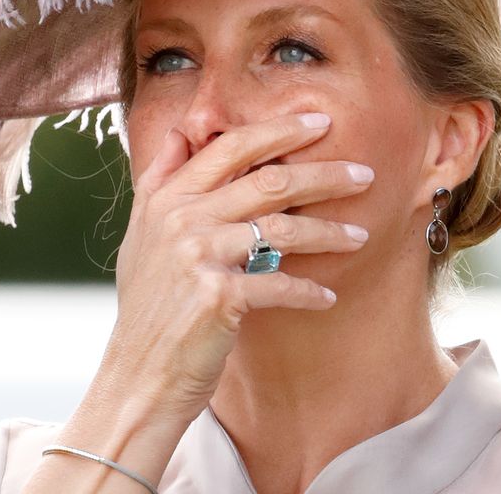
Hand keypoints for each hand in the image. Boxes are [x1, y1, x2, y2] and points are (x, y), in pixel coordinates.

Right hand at [106, 111, 372, 422]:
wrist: (137, 378)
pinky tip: (328, 295)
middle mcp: (180, 219)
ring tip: (361, 235)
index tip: (321, 123)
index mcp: (166, 198)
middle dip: (324, 174)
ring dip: (329, 232)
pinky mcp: (217, 298)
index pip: (231, 147)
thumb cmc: (148, 307)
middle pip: (268, 181)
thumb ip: (160, 179)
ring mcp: (198, 256)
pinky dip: (308, 290)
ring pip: (282, 228)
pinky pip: (279, 283)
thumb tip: (180, 131)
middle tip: (364, 174)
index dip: (280, 130)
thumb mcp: (141, 234)